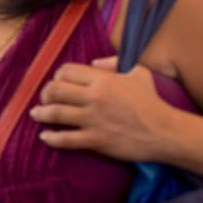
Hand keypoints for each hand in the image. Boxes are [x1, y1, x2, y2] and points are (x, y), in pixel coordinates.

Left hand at [32, 56, 176, 160]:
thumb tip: (95, 62)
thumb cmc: (153, 102)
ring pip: (55, 113)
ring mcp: (94, 119)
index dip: (57, 76)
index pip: (66, 71)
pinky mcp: (96, 140)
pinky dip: (51, 138)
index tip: (56, 83)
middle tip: (44, 99)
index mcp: (103, 80)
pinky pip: (66, 139)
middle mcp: (94, 97)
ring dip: (41, 114)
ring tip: (36, 114)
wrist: (166, 132)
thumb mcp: (138, 73)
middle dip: (45, 94)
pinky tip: (45, 137)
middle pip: (55, 90)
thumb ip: (115, 63)